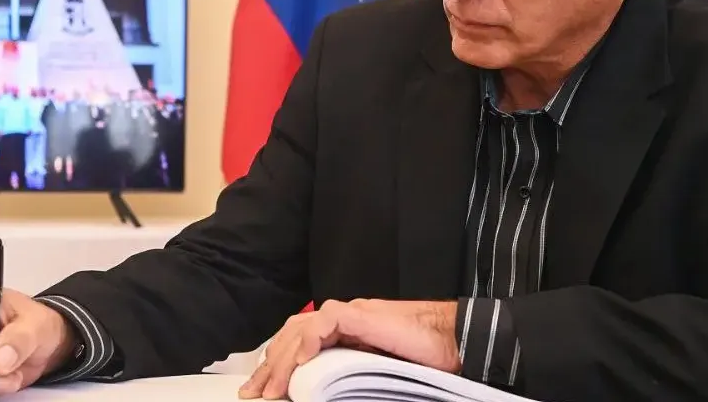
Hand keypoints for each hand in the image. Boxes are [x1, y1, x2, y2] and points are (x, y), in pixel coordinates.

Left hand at [239, 299, 459, 399]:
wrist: (453, 340)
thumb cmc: (423, 360)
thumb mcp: (373, 372)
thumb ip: (345, 374)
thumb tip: (317, 394)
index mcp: (344, 331)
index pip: (298, 341)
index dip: (276, 363)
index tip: (261, 391)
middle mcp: (342, 319)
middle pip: (293, 334)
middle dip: (270, 364)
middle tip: (254, 394)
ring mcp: (351, 314)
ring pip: (302, 328)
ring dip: (283, 358)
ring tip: (272, 387)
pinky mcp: (362, 314)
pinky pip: (326, 323)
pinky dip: (309, 341)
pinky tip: (300, 362)